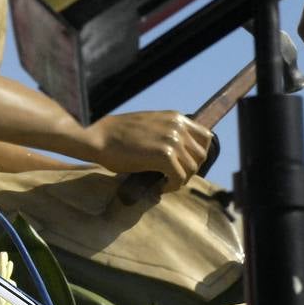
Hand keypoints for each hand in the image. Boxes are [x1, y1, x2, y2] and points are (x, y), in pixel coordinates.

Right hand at [86, 111, 210, 189]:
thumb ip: (167, 134)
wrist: (97, 137)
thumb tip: (181, 156)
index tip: (185, 164)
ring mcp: (172, 140)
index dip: (197, 154)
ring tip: (164, 182)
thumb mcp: (149, 126)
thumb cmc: (117, 136)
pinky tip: (159, 186)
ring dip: (180, 179)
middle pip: (201, 156)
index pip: (206, 137)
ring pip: (192, 169)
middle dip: (189, 169)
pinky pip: (179, 178)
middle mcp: (178, 126)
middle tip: (172, 177)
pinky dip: (172, 186)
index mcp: (176, 117)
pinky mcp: (164, 156)